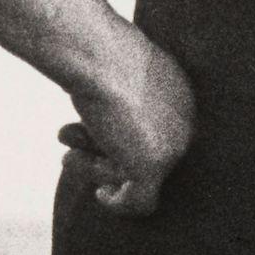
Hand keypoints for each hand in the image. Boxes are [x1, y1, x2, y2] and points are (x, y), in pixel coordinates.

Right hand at [58, 29, 194, 217]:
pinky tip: (101, 195)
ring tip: (68, 159)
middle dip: (105, 153)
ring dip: (99, 170)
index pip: (151, 130)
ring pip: (139, 174)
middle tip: (70, 152)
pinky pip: (142, 200)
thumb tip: (99, 111)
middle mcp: (185, 120)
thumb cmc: (96, 51)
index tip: (86, 135)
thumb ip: (115, 95)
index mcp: (178, 93)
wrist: (96, 54)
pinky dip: (120, 204)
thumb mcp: (110, 71)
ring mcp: (172, 145)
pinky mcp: (154, 165)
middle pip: (146, 152)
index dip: (117, 135)